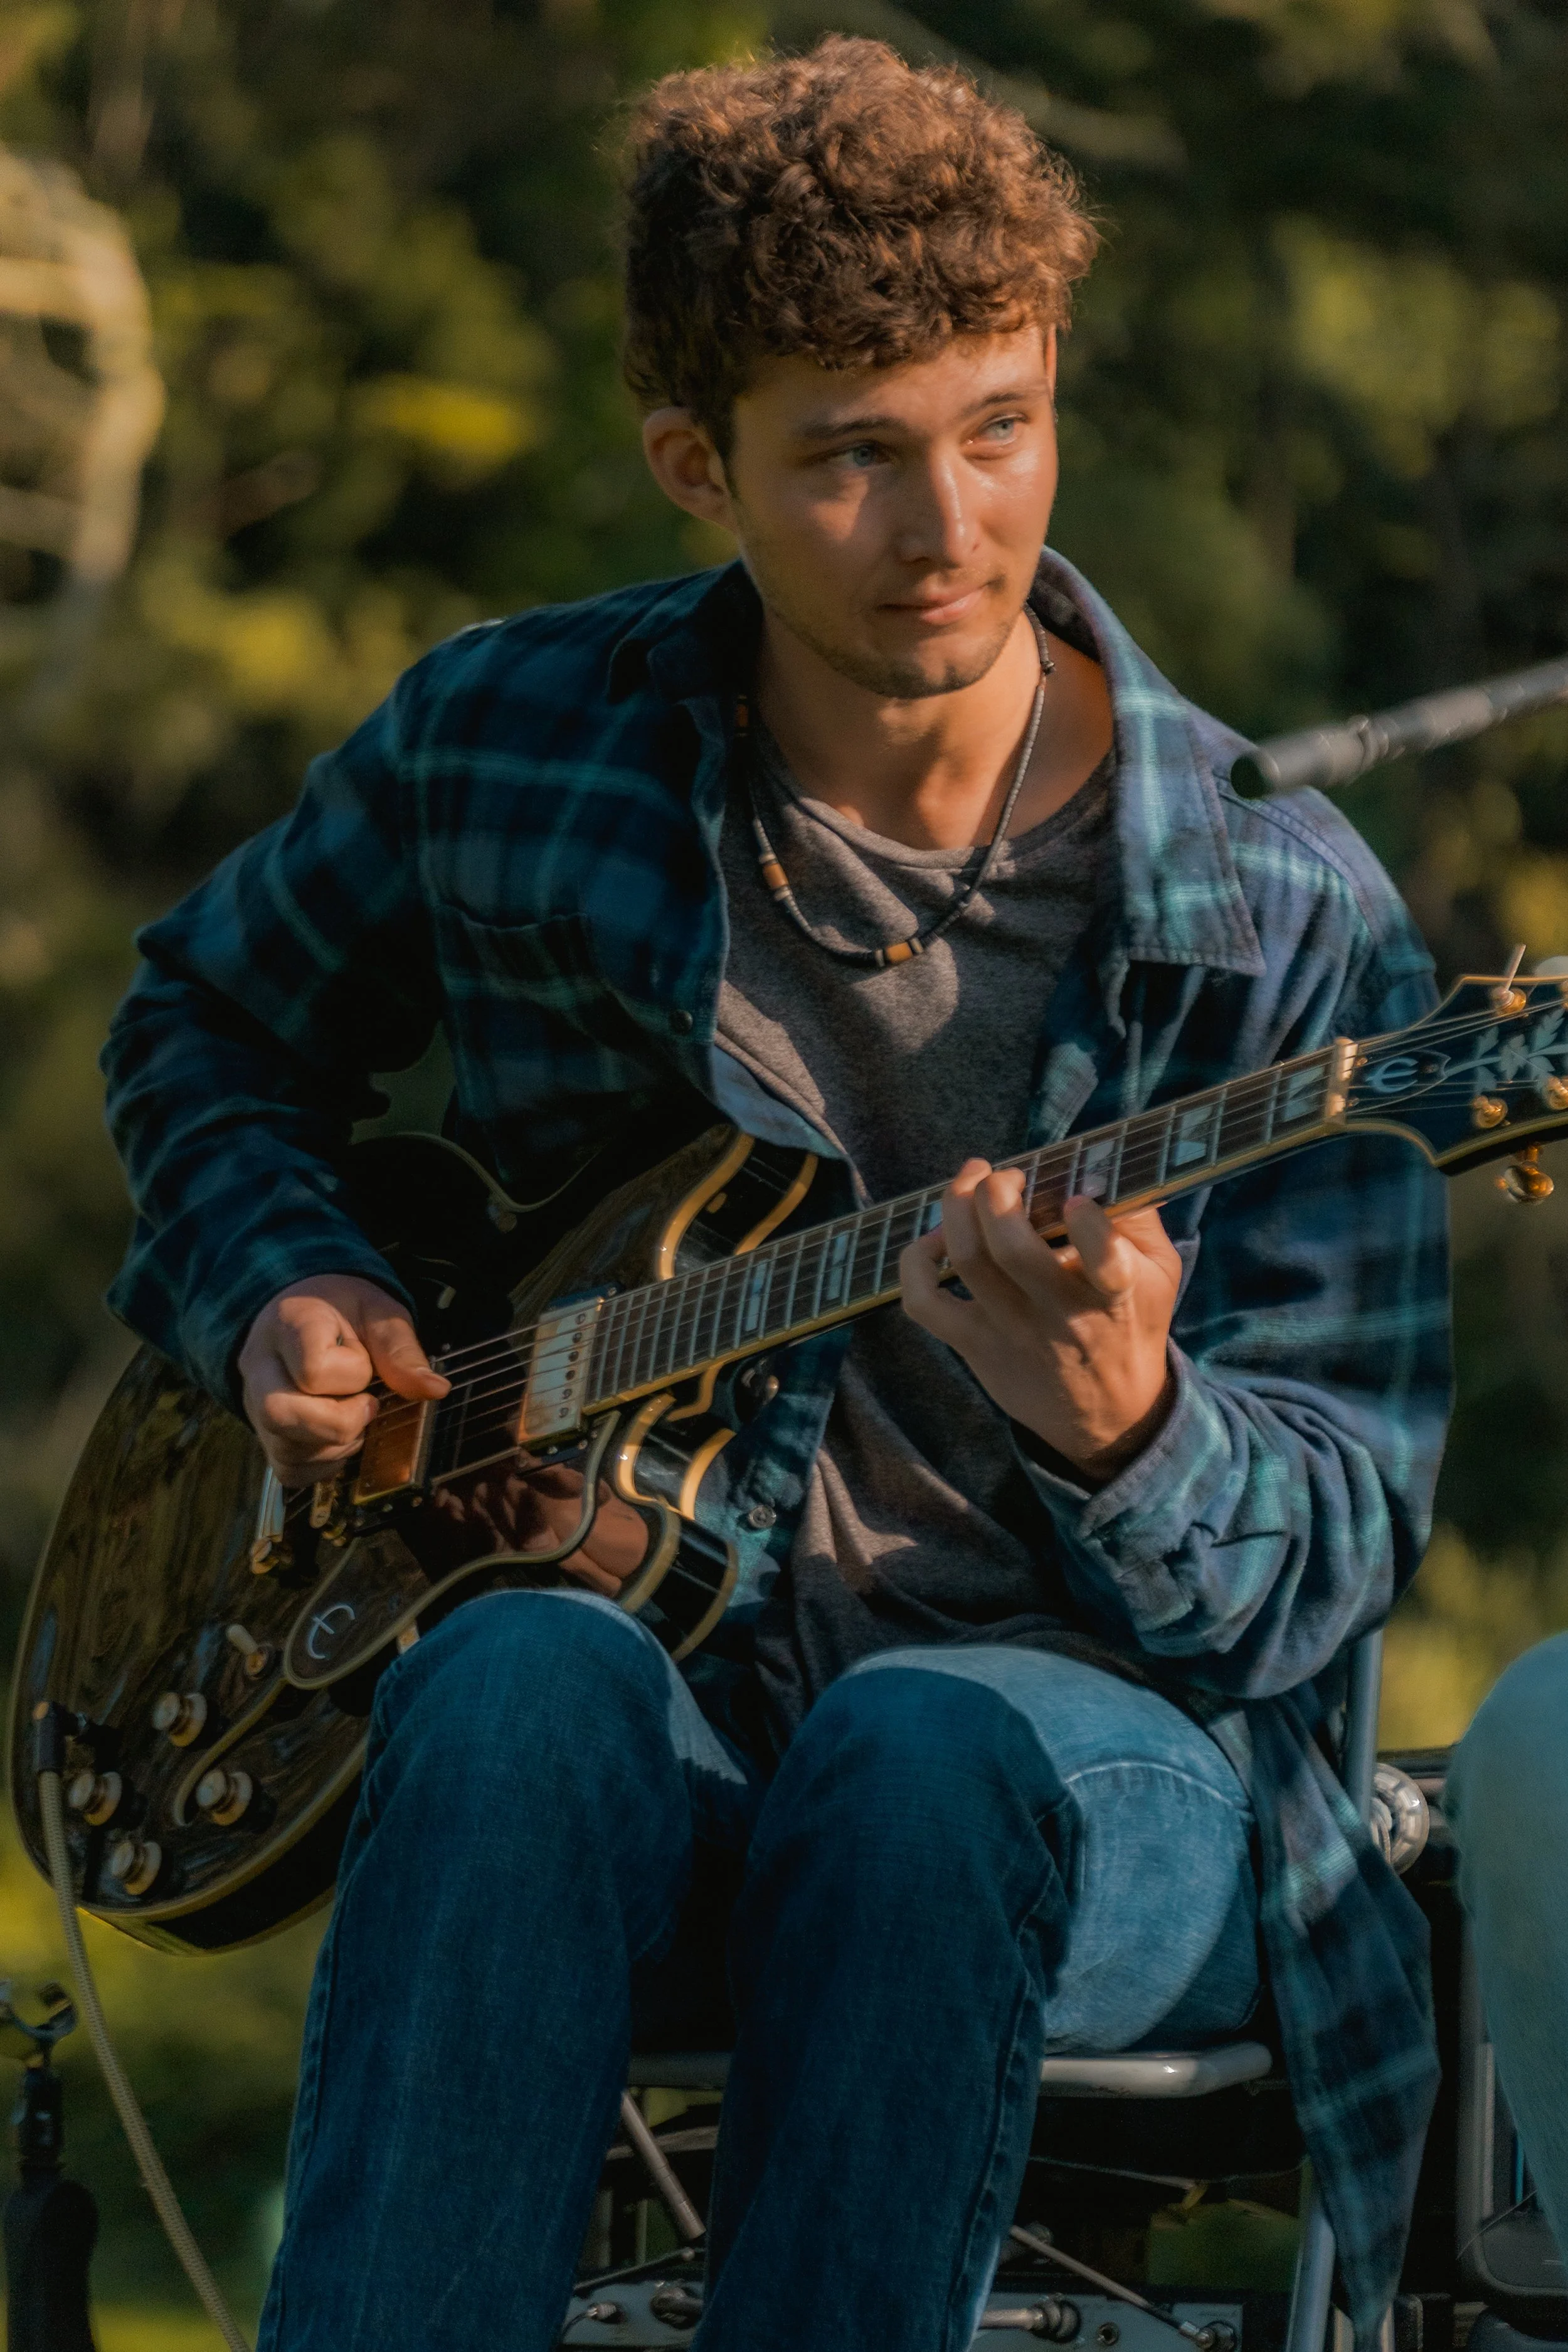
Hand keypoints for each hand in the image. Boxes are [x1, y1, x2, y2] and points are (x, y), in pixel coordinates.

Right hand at [238, 1274, 449, 1486]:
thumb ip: (401, 1350)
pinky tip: (339, 1433)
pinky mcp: (265, 1439)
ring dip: (339, 1443)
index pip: (313, 1370)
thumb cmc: (344, 1313)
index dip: (353, 1375)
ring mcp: (254, 1406)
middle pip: (281, 1414)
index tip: (366, 1364)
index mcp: (289, 1324)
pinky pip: (292, 1471)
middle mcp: (259, 1367)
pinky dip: (327, 1462)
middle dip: (341, 1422)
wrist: (301, 1312)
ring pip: (289, 1449)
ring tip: (353, 1413)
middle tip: (367, 1404)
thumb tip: (436, 1390)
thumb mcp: (378, 1313)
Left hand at [901, 1159, 1180, 1484]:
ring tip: (971, 1181)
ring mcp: (1011, 1331)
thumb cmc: (1131, 1325)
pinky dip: (917, 1262)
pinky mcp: (974, 1345)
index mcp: (1114, 1295)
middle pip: (1011, 1249)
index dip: (1088, 1225)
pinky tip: (936, 1240)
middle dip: (998, 1193)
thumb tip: (1099, 1164)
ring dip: (958, 1207)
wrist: (1108, 1413)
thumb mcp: (1160, 1274)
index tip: (1077, 1200)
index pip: (1104, 1263)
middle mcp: (1059, 1315)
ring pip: (968, 1261)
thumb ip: (1138, 1217)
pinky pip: (924, 1303)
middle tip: (1007, 1176)